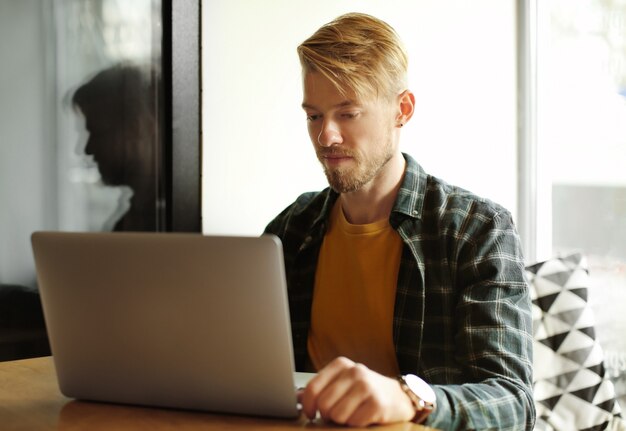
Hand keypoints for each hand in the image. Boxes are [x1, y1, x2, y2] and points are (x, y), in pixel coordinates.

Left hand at [299, 356, 414, 426]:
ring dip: (342, 421)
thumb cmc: (364, 392)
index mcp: (341, 365)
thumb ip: (320, 389)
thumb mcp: (342, 384)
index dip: (308, 406)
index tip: (311, 414)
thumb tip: (295, 398)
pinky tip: (364, 417)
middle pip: (324, 404)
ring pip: (337, 415)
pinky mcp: (377, 403)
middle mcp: (354, 371)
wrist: (399, 397)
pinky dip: (356, 424)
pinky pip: (354, 422)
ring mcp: (367, 386)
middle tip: (337, 415)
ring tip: (352, 414)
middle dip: (328, 415)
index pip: (313, 388)